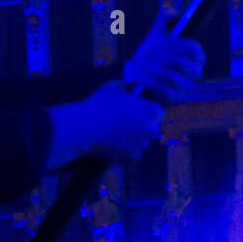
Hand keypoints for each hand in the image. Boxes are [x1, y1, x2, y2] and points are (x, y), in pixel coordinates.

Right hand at [49, 81, 164, 166]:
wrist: (83, 128)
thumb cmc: (98, 105)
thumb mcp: (114, 86)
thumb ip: (131, 85)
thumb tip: (139, 85)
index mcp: (152, 111)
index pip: (159, 113)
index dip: (148, 112)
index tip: (136, 112)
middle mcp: (152, 129)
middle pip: (153, 128)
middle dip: (143, 126)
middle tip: (124, 123)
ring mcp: (144, 144)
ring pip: (143, 142)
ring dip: (134, 139)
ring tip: (115, 132)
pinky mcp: (135, 157)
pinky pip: (134, 153)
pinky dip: (126, 150)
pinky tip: (113, 142)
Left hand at [123, 7, 205, 104]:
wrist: (140, 77)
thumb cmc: (152, 56)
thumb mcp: (157, 35)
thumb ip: (165, 20)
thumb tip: (174, 12)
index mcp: (195, 58)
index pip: (195, 48)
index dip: (176, 43)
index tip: (161, 41)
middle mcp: (195, 74)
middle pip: (184, 63)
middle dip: (162, 57)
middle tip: (147, 53)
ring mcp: (187, 88)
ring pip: (173, 77)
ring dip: (153, 69)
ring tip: (142, 63)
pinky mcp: (176, 100)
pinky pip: (165, 90)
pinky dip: (150, 81)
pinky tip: (141, 76)